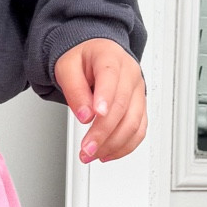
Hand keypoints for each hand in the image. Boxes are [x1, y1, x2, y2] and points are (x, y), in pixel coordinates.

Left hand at [53, 41, 146, 163]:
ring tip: (92, 154)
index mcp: (110, 57)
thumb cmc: (83, 58)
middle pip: (122, 106)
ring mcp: (138, 92)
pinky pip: (139, 130)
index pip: (111, 77)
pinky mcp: (139, 107)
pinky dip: (125, 146)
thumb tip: (85, 115)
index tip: (96, 115)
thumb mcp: (67, 67)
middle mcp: (130, 74)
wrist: (96, 52)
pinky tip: (108, 153)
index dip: (105, 98)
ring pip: (134, 122)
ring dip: (114, 144)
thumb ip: (74, 89)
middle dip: (104, 132)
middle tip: (86, 148)